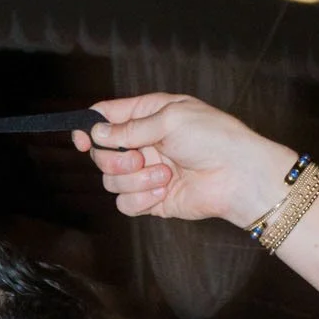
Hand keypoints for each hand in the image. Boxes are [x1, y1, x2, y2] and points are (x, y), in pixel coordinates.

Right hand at [73, 96, 296, 231]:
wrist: (237, 177)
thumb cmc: (213, 138)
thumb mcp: (170, 120)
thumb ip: (130, 128)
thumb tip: (96, 132)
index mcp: (148, 115)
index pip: (105, 117)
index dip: (88, 128)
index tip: (81, 140)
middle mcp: (143, 143)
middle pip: (101, 153)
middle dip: (114, 160)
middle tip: (138, 160)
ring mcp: (145, 172)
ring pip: (111, 181)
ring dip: (135, 181)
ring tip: (165, 176)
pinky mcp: (150, 199)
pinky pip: (124, 203)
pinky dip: (141, 200)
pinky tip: (164, 192)